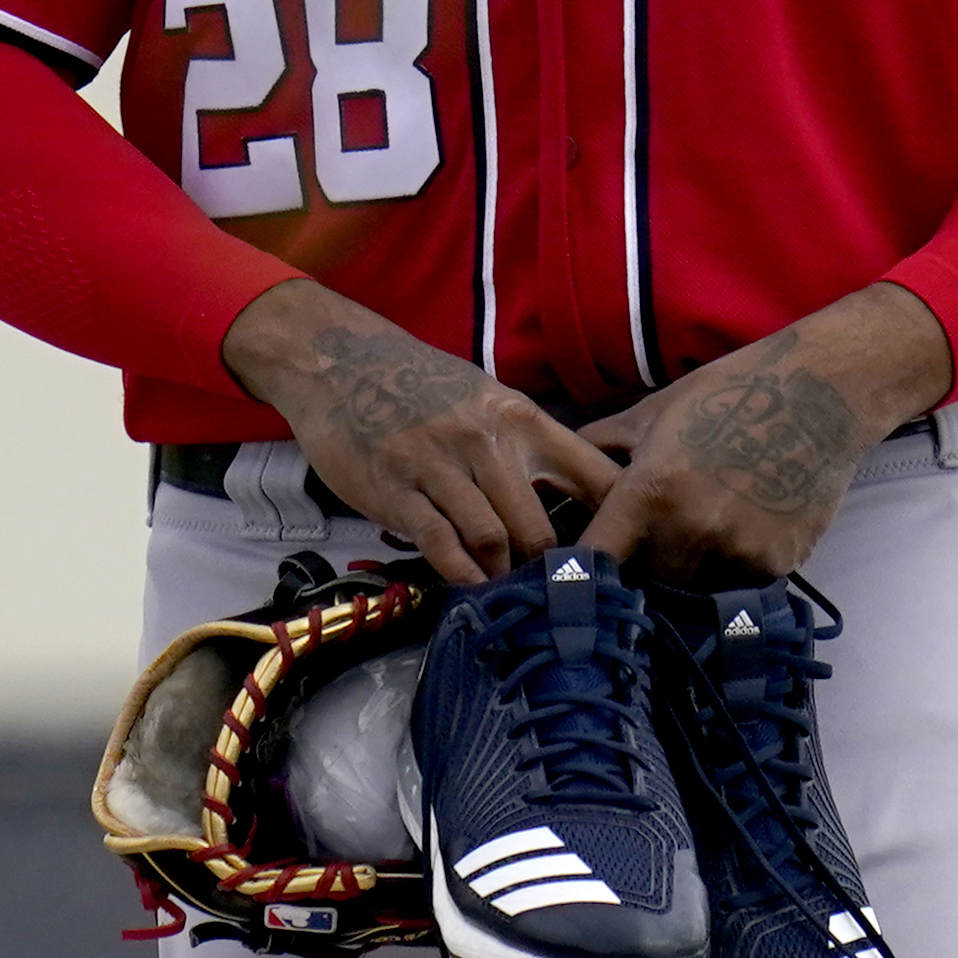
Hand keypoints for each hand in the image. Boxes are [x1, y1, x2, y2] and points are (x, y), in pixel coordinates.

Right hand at [223, 280, 623, 586]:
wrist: (339, 362)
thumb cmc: (419, 385)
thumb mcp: (486, 399)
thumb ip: (527, 445)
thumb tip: (577, 496)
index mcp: (520, 417)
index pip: (591, 475)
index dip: (612, 521)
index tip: (618, 557)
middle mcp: (486, 440)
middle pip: (539, 526)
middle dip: (546, 569)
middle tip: (551, 596)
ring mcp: (438, 465)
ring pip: (492, 538)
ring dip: (503, 575)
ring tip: (508, 591)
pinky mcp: (396, 489)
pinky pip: (439, 542)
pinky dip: (460, 572)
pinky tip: (471, 585)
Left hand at [577, 286, 955, 591]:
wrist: (821, 392)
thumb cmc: (731, 392)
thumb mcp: (655, 411)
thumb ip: (603, 447)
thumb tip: (560, 472)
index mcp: (649, 490)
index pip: (597, 558)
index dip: (585, 572)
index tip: (581, 579)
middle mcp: (690, 528)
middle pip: (649, 581)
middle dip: (650, 568)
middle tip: (663, 543)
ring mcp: (737, 549)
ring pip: (697, 589)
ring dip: (697, 572)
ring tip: (711, 532)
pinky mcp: (778, 562)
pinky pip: (742, 584)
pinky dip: (738, 568)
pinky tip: (750, 528)